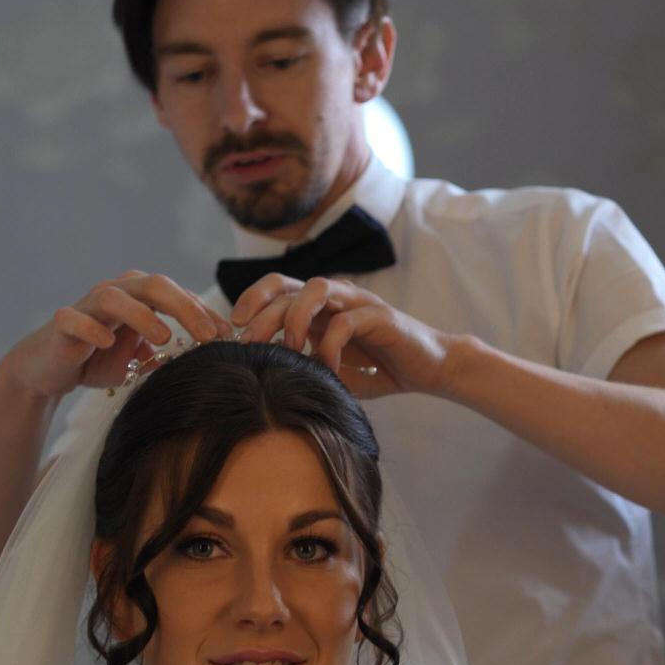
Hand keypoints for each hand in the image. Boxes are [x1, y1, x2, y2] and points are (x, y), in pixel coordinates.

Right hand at [0, 271, 231, 399]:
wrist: (50, 369)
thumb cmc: (100, 358)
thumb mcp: (142, 357)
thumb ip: (171, 352)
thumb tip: (211, 355)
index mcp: (140, 296)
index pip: (178, 295)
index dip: (205, 312)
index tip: (230, 335)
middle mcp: (117, 292)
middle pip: (154, 286)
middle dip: (185, 307)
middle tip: (208, 334)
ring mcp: (87, 305)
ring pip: (115, 296)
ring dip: (143, 315)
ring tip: (164, 337)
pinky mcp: (62, 322)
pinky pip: (76, 319)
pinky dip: (91, 328)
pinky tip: (106, 343)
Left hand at [230, 275, 460, 398]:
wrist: (431, 368)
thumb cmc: (380, 368)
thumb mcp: (332, 368)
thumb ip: (303, 364)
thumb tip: (261, 378)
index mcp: (321, 305)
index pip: (278, 287)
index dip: (252, 300)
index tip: (234, 329)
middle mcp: (337, 297)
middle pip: (288, 286)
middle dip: (262, 313)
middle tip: (249, 343)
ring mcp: (359, 303)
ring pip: (317, 289)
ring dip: (295, 318)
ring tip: (288, 349)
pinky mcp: (381, 317)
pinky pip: (346, 322)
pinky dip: (330, 345)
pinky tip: (327, 368)